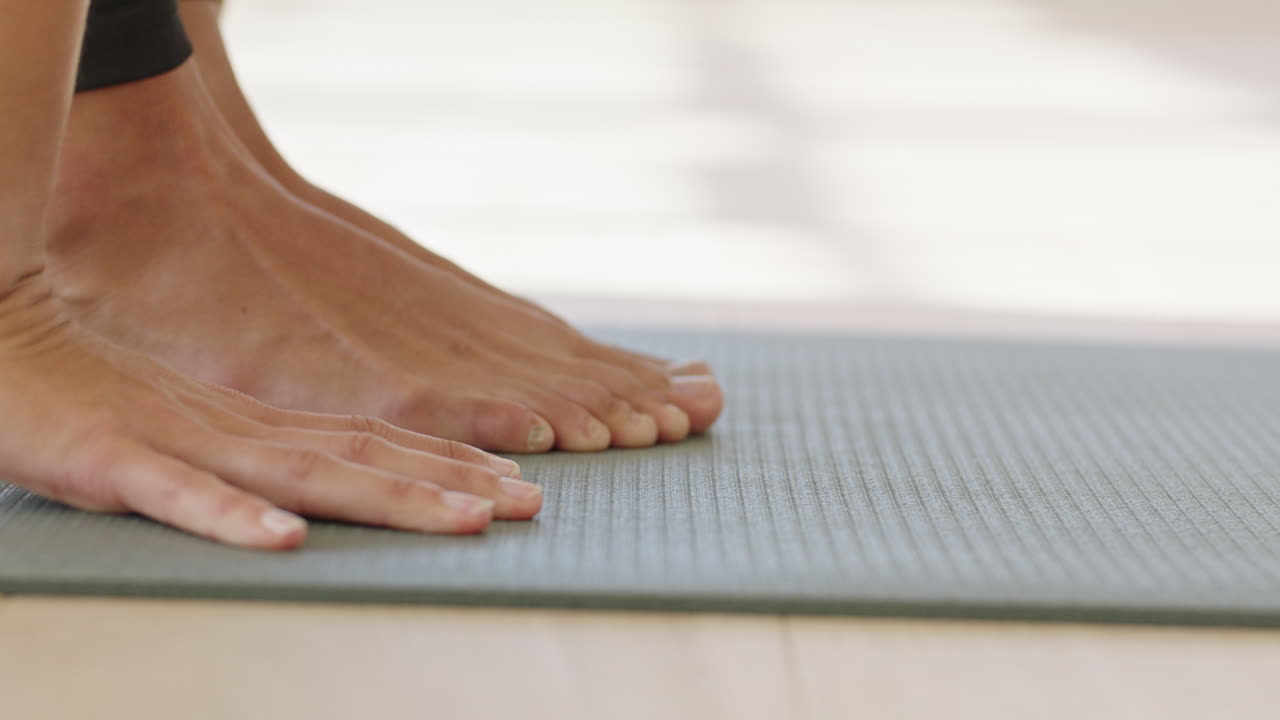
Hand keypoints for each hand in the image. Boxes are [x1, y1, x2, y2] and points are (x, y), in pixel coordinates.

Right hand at [0, 272, 541, 548]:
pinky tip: (285, 538)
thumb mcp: (188, 426)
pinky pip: (179, 495)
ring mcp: (179, 442)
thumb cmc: (87, 394)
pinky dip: (234, 515)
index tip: (514, 487)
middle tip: (531, 505)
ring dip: (391, 499)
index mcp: (258, 423)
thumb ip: (251, 453)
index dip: (445, 467)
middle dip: (452, 486)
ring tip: (465, 521)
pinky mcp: (108, 460)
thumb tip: (310, 494)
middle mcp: (238, 429)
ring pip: (303, 474)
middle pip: (365, 461)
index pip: (372, 446)